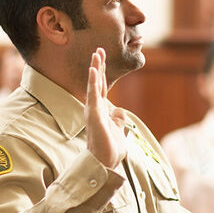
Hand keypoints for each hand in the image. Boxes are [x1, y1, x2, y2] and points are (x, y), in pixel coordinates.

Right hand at [85, 48, 127, 168]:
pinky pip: (93, 95)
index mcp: (101, 110)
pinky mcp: (94, 114)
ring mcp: (93, 110)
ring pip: (94, 85)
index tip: (102, 58)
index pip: (101, 87)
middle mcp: (95, 108)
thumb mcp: (119, 131)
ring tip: (96, 53)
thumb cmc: (110, 149)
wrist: (105, 163)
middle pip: (97, 82)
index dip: (101, 72)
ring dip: (95, 68)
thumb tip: (121, 111)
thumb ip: (119, 120)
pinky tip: (94, 69)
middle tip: (99, 49)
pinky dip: (93, 81)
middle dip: (98, 66)